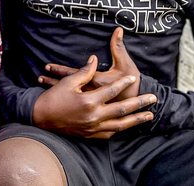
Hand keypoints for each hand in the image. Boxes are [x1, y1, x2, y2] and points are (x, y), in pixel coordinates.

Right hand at [32, 55, 155, 138]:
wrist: (41, 118)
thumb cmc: (53, 99)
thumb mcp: (68, 82)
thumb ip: (84, 71)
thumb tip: (94, 59)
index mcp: (88, 101)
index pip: (111, 91)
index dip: (123, 83)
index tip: (133, 78)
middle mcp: (93, 116)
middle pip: (122, 109)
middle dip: (140, 104)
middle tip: (153, 99)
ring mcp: (93, 127)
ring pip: (120, 125)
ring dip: (136, 120)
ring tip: (149, 116)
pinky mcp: (90, 134)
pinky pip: (110, 133)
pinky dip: (120, 129)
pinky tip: (127, 125)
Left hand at [39, 27, 141, 101]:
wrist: (140, 102)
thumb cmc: (133, 82)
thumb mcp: (125, 63)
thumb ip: (118, 47)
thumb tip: (117, 30)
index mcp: (98, 82)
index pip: (74, 74)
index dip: (59, 70)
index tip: (47, 67)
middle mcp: (93, 95)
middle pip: (68, 88)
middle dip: (53, 83)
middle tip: (40, 78)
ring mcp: (93, 105)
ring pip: (69, 98)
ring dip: (56, 92)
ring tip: (43, 87)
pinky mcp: (94, 111)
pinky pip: (76, 107)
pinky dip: (65, 103)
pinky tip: (56, 103)